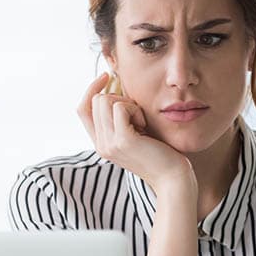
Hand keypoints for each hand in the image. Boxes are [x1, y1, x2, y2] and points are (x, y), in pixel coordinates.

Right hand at [77, 73, 194, 193]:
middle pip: (95, 100)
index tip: (108, 77)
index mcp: (101, 143)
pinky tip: (145, 125)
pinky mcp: (122, 141)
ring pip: (105, 100)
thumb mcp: (135, 133)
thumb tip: (115, 85)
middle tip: (138, 116)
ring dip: (128, 103)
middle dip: (118, 98)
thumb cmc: (161, 153)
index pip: (82, 109)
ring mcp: (109, 144)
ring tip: (141, 122)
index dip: (91, 89)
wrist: (173, 179)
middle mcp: (101, 145)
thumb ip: (121, 118)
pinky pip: (121, 107)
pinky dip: (135, 109)